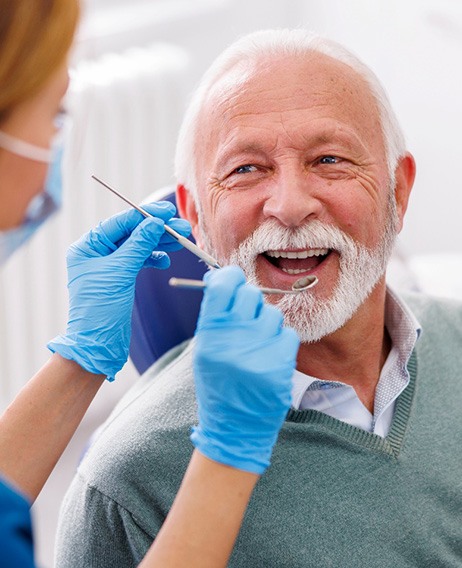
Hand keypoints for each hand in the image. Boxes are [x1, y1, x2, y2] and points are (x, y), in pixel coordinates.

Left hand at [48, 202, 190, 380]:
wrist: (98, 344)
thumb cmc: (100, 309)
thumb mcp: (121, 271)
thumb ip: (139, 244)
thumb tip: (155, 222)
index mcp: (87, 246)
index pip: (120, 223)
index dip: (145, 215)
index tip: (167, 212)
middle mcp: (96, 253)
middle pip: (131, 233)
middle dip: (157, 230)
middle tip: (181, 227)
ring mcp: (108, 265)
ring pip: (138, 246)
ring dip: (159, 243)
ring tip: (181, 241)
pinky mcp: (120, 278)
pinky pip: (139, 261)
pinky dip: (153, 259)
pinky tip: (165, 260)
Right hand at [191, 266, 299, 473]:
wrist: (234, 428)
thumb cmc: (218, 384)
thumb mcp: (205, 350)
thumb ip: (214, 315)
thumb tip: (223, 277)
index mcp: (209, 335)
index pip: (223, 285)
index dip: (230, 277)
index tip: (233, 279)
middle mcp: (233, 340)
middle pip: (250, 294)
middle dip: (250, 302)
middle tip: (246, 318)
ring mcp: (259, 352)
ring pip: (272, 313)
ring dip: (266, 324)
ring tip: (257, 346)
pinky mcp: (281, 365)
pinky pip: (287, 333)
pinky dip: (280, 342)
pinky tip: (269, 357)